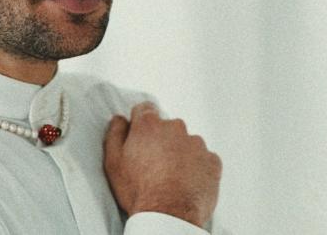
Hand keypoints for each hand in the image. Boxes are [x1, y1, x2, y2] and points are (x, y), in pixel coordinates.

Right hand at [103, 102, 221, 227]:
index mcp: (149, 125)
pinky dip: (197, 168)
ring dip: (180, 155)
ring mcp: (196, 143)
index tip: (140, 138)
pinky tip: (187, 183)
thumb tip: (120, 119)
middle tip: (154, 166)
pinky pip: (204, 159)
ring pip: (187, 143)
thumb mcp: (113, 162)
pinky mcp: (212, 160)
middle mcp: (175, 127)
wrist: (169, 216)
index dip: (141, 123)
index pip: (145, 109)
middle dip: (162, 141)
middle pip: (167, 128)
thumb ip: (115, 133)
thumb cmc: (139, 191)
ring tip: (172, 179)